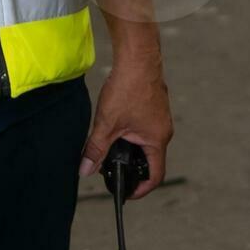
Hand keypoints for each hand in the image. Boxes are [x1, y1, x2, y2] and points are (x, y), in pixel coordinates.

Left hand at [81, 60, 172, 194]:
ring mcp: (160, 117)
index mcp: (157, 139)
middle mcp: (163, 130)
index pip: (155, 175)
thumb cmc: (128, 88)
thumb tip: (86, 170)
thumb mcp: (107, 124)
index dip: (141, 188)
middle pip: (151, 159)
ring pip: (146, 142)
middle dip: (132, 166)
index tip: (127, 192)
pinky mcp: (155, 106)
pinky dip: (132, 133)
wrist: (137, 57)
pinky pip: (146, 127)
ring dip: (131, 148)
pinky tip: (116, 125)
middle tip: (112, 168)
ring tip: (111, 145)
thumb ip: (96, 149)